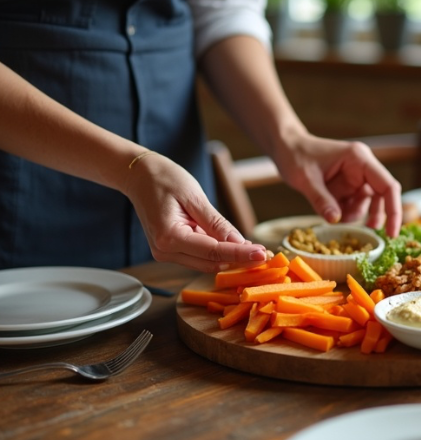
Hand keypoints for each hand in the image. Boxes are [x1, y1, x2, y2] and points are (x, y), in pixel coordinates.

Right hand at [122, 153, 267, 271]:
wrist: (138, 175)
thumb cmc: (165, 179)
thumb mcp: (195, 197)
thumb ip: (217, 224)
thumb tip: (240, 243)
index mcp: (169, 237)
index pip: (213, 252)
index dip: (240, 255)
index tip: (262, 254)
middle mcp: (165, 251)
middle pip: (211, 263)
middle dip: (238, 259)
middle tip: (264, 252)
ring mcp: (165, 253)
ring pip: (206, 263)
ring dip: (229, 257)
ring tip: (252, 248)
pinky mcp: (169, 250)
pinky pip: (199, 256)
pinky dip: (217, 251)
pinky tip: (232, 243)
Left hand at [275, 134, 401, 236]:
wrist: (285, 148)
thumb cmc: (295, 155)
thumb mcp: (305, 179)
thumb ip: (321, 200)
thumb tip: (336, 220)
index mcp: (359, 159)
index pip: (387, 185)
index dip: (394, 210)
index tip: (392, 233)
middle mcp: (362, 167)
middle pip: (382, 196)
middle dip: (376, 215)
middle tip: (367, 231)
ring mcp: (356, 177)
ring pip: (368, 204)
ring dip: (355, 215)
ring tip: (337, 216)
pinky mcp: (348, 186)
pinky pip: (354, 205)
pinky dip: (345, 214)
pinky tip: (331, 212)